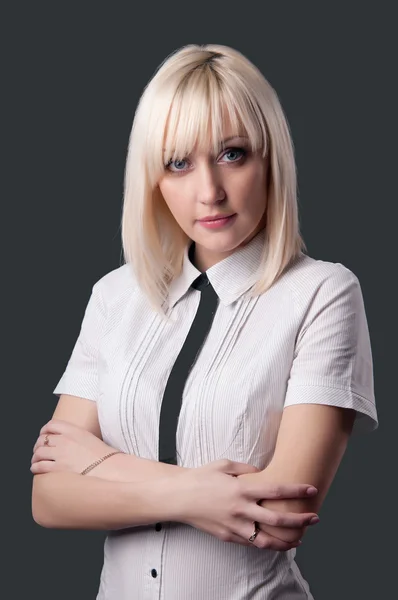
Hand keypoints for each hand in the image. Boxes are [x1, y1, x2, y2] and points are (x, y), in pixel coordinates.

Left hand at [30, 419, 115, 475]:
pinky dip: (35, 467)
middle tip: (38, 450)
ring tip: (36, 460)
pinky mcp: (59, 468)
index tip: (43, 434)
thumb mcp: (89, 437)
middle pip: (43, 439)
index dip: (44, 430)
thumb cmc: (102, 455)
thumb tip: (66, 440)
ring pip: (39, 452)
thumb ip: (75, 435)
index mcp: (74, 430)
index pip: (52, 424)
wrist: (108, 467)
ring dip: (35, 457)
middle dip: (38, 445)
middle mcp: (65, 440)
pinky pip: (40, 466)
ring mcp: (61, 454)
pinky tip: (36, 469)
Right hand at [174, 459, 318, 550]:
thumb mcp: (225, 464)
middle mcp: (241, 509)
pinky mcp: (228, 536)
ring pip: (267, 539)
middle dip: (300, 520)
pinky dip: (266, 544)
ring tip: (300, 538)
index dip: (297, 490)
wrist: (179, 497)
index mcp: (242, 488)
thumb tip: (262, 474)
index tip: (312, 490)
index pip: (276, 490)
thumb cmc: (201, 477)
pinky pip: (251, 543)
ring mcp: (235, 525)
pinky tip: (276, 542)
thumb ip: (246, 469)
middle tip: (314, 518)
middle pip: (277, 518)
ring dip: (287, 540)